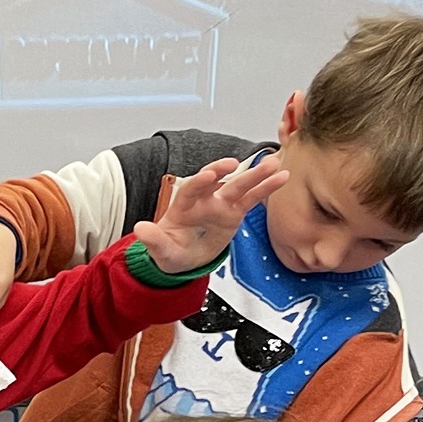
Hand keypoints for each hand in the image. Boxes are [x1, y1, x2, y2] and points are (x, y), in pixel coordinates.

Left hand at [133, 157, 288, 275]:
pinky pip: (251, 198)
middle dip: (224, 172)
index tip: (207, 175)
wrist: (182, 258)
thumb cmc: (170, 251)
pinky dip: (266, 188)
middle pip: (215, 182)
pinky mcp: (234, 212)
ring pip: (237, 186)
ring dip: (254, 175)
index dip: (198, 182)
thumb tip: (140, 229)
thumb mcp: (160, 251)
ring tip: (272, 164)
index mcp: (182, 207)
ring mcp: (220, 205)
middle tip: (234, 163)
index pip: (189, 191)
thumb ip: (152, 240)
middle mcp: (202, 201)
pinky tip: (282, 177)